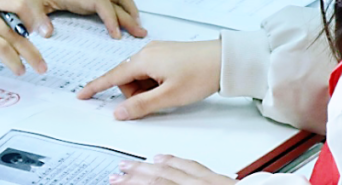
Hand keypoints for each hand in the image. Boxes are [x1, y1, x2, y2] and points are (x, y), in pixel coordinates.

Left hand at [13, 0, 145, 38]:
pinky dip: (124, 4)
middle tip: (140, 34)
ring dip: (130, 7)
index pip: (101, 3)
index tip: (116, 35)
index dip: (111, 18)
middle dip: (129, 17)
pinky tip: (126, 16)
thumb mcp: (29, 4)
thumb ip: (37, 19)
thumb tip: (47, 33)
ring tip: (137, 25)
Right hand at [77, 40, 219, 119]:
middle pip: (127, 79)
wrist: (224, 59)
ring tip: (170, 91)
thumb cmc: (199, 74)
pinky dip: (155, 82)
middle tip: (158, 100)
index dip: (96, 87)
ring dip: (147, 89)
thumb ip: (141, 105)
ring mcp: (157, 51)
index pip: (112, 76)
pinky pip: (151, 71)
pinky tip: (171, 85)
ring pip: (140, 76)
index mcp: (144, 60)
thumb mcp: (169, 96)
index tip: (82, 95)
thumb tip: (119, 112)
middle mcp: (147, 51)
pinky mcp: (166, 53)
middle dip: (136, 94)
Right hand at [110, 155, 235, 183]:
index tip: (116, 184)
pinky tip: (164, 159)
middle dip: (136, 177)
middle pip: (163, 180)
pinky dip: (175, 161)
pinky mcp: (225, 181)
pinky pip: (195, 166)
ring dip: (149, 167)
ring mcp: (216, 184)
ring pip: (176, 170)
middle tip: (117, 175)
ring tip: (131, 165)